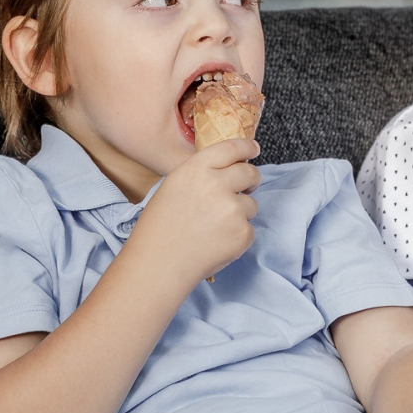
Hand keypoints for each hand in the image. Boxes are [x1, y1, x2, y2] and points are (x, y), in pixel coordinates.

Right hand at [125, 136, 260, 289]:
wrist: (159, 264)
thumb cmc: (160, 228)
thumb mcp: (173, 187)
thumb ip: (201, 175)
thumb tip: (229, 171)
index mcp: (196, 170)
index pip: (231, 148)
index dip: (246, 148)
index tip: (253, 150)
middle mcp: (216, 185)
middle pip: (249, 173)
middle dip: (251, 180)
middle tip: (247, 187)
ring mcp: (232, 210)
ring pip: (251, 204)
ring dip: (241, 213)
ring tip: (214, 227)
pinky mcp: (242, 233)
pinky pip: (249, 229)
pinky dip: (238, 236)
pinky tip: (216, 243)